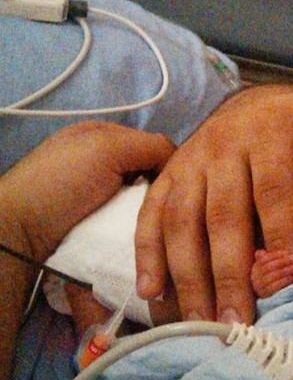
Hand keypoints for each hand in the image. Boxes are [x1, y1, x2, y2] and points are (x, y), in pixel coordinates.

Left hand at [0, 121, 174, 263]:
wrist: (22, 231)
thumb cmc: (61, 180)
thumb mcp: (107, 147)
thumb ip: (151, 145)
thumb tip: (183, 161)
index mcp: (103, 138)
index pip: (153, 147)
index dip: (170, 162)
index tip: (184, 181)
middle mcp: (103, 166)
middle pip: (150, 178)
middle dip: (161, 192)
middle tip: (172, 208)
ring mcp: (100, 201)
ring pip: (144, 206)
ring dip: (153, 216)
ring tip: (165, 227)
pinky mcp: (99, 231)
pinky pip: (131, 229)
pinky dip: (140, 234)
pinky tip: (151, 240)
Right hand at [134, 82, 292, 324]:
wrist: (243, 103)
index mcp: (268, 133)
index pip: (273, 187)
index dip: (280, 230)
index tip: (288, 274)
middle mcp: (222, 148)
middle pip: (223, 215)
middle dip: (230, 271)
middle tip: (239, 322)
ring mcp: (189, 165)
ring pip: (182, 223)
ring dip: (189, 275)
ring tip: (202, 322)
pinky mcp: (166, 179)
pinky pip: (150, 217)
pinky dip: (148, 255)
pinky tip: (153, 294)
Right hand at [250, 249, 292, 298]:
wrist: (273, 298)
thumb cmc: (273, 279)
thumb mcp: (271, 267)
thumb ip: (271, 256)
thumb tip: (270, 246)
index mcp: (255, 268)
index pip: (264, 259)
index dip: (275, 255)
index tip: (286, 252)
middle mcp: (255, 277)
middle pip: (269, 267)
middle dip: (282, 261)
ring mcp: (259, 287)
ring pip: (272, 276)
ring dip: (285, 270)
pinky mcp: (266, 296)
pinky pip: (274, 287)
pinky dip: (284, 281)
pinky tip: (291, 277)